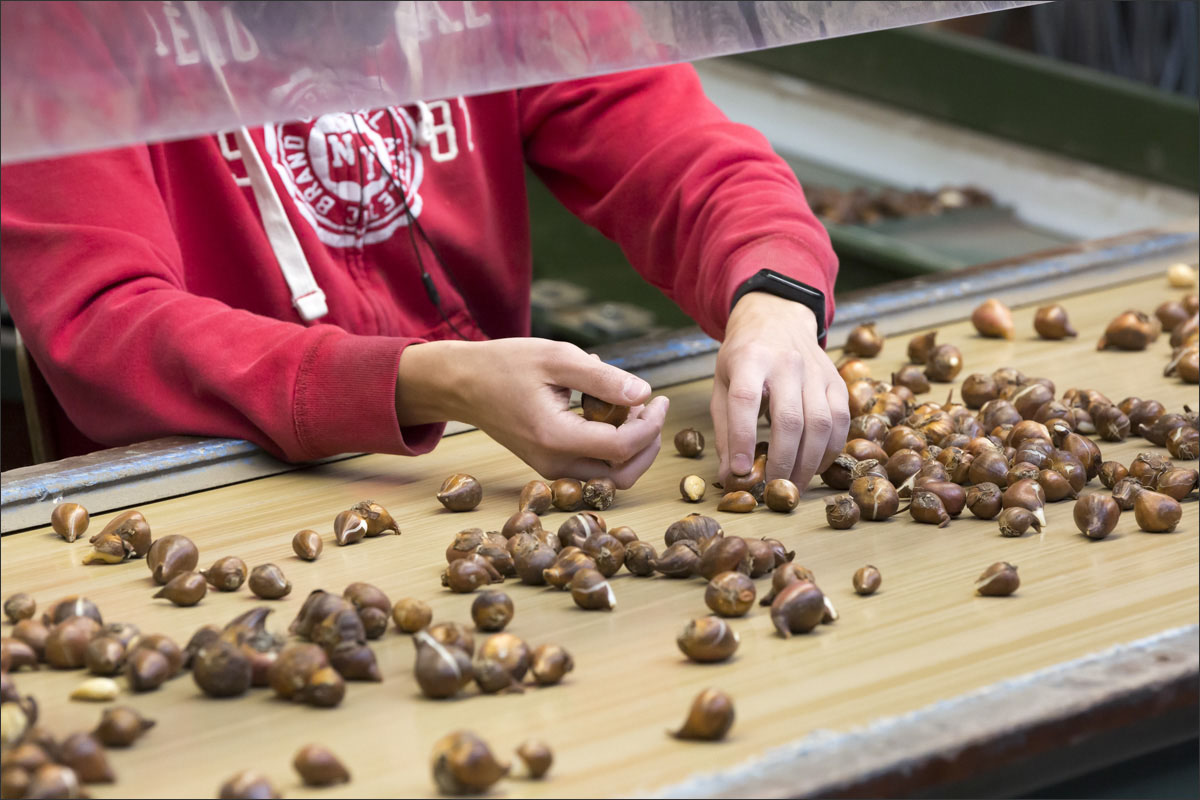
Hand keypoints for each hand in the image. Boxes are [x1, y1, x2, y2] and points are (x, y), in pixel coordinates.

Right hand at [397, 338, 667, 487]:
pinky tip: (608, 413)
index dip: (651, 426)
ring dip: (632, 448)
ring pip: (610, 477)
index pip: (622, 447)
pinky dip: (612, 448)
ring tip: (631, 408)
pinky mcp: (550, 465)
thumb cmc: (505, 364)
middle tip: (651, 407)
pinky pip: (593, 469)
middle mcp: (553, 463)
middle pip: (622, 474)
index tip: (660, 398)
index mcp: (555, 437)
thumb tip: (644, 394)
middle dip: (647, 444)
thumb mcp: (556, 358)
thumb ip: (602, 378)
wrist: (462, 383)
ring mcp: (550, 469)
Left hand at [711, 293, 849, 491]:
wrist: (778, 318)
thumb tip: (731, 477)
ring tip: (794, 485)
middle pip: (789, 419)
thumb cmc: (744, 357)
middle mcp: (786, 362)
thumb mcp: (722, 384)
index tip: (739, 472)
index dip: (742, 439)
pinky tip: (815, 466)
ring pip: (820, 423)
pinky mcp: (836, 381)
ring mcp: (816, 371)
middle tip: (773, 489)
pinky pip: (840, 421)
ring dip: (808, 463)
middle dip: (782, 462)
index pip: (745, 401)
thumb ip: (726, 429)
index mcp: (749, 359)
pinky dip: (830, 450)